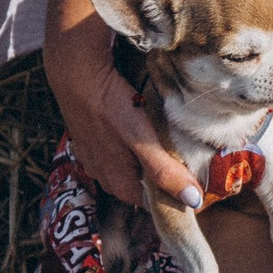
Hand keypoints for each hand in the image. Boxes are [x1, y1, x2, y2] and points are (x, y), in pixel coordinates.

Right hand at [43, 6, 198, 206]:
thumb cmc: (108, 103)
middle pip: (140, 185)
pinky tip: (141, 129)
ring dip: (147, 160)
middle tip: (189, 161)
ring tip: (169, 144)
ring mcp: (94, 156)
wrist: (74, 70)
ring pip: (129, 166)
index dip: (175, 194)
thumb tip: (193, 200)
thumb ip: (164, 169)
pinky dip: (132, 145)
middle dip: (162, 177)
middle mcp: (103, 174)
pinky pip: (117, 150)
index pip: (152, 202)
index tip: (198, 182)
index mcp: (117, 182)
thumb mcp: (140, 137)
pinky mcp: (90, 137)